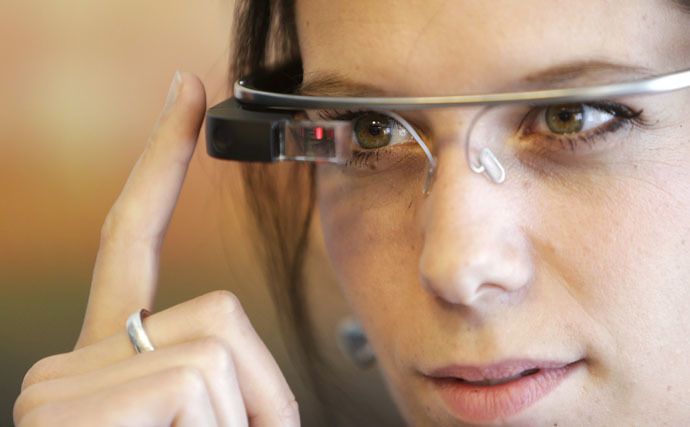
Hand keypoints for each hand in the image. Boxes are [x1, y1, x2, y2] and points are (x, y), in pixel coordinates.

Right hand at [13, 72, 299, 426]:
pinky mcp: (62, 405)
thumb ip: (214, 378)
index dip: (161, 163)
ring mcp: (60, 384)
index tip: (184, 94)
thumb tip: (225, 358)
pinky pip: (193, 381)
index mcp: (111, 358)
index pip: (131, 237)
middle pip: (218, 314)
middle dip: (254, 395)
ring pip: (214, 348)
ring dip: (239, 423)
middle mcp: (71, 360)